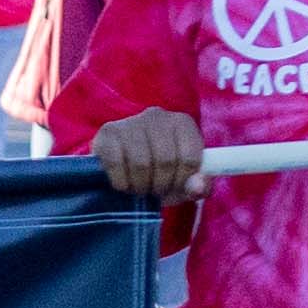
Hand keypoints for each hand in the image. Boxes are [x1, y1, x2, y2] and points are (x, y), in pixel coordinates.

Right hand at [88, 107, 205, 205]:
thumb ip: (199, 186)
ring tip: (139, 188)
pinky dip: (121, 183)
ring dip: (140, 186)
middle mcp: (157, 116)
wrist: (120, 162)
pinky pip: (117, 165)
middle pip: (165, 161)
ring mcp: (131, 122)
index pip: (190, 159)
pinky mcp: (108, 132)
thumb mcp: (182, 182)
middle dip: (160, 185)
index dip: (182, 182)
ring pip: (141, 164)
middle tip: (153, 191)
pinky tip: (123, 183)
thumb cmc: (158, 172)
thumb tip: (198, 187)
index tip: (173, 188)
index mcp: (182, 123)